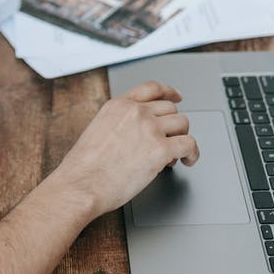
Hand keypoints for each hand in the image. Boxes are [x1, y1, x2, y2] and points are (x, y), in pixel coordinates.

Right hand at [51, 81, 199, 217]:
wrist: (81, 184)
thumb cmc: (84, 167)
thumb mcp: (98, 130)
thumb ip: (120, 124)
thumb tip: (138, 134)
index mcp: (118, 105)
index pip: (151, 88)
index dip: (169, 92)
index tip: (177, 97)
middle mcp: (136, 112)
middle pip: (170, 109)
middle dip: (172, 126)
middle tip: (169, 141)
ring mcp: (149, 129)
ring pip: (182, 124)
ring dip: (182, 139)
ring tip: (175, 155)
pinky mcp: (160, 149)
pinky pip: (189, 144)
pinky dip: (192, 153)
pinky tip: (188, 160)